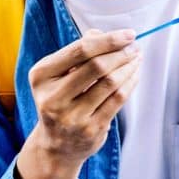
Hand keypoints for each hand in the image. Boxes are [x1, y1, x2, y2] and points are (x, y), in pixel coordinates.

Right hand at [17, 29, 140, 178]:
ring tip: (136, 58)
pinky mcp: (91, 130)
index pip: (80, 50)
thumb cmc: (60, 98)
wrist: (56, 144)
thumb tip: (106, 35)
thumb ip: (79, 50)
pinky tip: (134, 74)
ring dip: (129, 66)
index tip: (128, 34)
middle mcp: (53, 97)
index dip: (108, 40)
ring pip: (110, 83)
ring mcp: (72, 116)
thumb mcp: (57, 73)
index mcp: (41, 75)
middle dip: (121, 53)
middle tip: (134, 46)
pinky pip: (117, 99)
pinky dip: (130, 83)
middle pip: (97, 66)